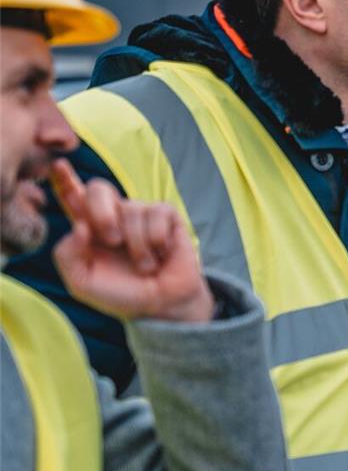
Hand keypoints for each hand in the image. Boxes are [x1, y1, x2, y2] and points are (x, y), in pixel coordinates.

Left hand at [50, 160, 213, 322]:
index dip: (64, 180)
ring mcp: (141, 214)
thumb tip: (80, 226)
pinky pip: (158, 214)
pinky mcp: (168, 216)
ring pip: (132, 209)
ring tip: (144, 265)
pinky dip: (157, 239)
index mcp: (89, 228)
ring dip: (137, 244)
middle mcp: (114, 216)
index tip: (58, 165)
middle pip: (99, 189)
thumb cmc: (121, 293)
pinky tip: (161, 254)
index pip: (72, 197)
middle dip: (102, 213)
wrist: (161, 305)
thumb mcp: (82, 282)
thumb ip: (67, 255)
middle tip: (112, 241)